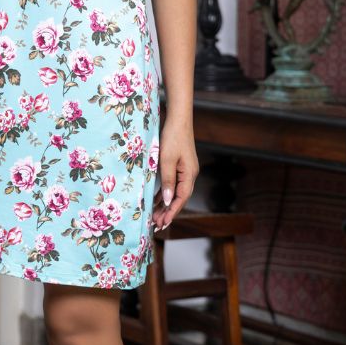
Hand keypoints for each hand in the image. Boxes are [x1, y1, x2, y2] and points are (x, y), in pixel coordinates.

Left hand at [152, 116, 198, 230]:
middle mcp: (190, 175)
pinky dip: (165, 194)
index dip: (171, 213)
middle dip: (168, 212)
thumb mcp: (166, 160)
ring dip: (165, 204)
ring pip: (175, 193)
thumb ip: (167, 181)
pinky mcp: (180, 166)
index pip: (181, 199)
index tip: (162, 224)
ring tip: (155, 217)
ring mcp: (185, 170)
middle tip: (156, 225)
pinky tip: (156, 200)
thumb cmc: (172, 138)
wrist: (178, 119)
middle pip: (179, 198)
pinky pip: (172, 184)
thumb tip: (168, 201)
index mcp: (189, 175)